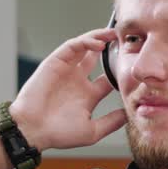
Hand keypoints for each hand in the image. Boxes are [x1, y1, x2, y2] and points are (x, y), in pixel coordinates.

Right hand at [9, 28, 126, 150]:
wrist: (32, 130)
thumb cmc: (58, 134)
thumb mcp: (92, 131)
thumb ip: (111, 122)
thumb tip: (130, 115)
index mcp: (88, 96)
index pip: (108, 79)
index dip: (120, 71)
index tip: (135, 66)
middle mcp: (78, 80)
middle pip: (97, 58)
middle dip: (111, 49)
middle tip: (125, 40)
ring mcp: (67, 70)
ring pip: (86, 47)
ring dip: (99, 38)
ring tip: (113, 34)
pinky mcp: (56, 62)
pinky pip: (73, 46)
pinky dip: (86, 41)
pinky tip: (98, 44)